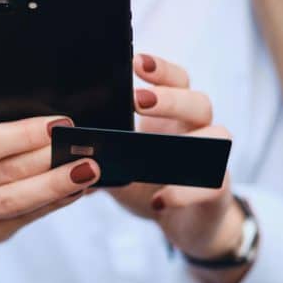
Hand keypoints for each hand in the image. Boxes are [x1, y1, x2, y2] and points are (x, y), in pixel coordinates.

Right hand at [0, 110, 99, 282]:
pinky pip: (27, 217)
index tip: (60, 124)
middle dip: (49, 160)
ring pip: (17, 201)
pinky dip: (55, 202)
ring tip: (88, 171)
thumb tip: (56, 123)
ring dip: (57, 186)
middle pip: (6, 172)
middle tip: (85, 149)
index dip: (23, 135)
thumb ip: (7, 119)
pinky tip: (77, 189)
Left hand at [109, 54, 243, 265]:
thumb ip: (100, 150)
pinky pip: (211, 185)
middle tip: (138, 100)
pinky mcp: (218, 190)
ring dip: (190, 139)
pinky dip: (184, 192)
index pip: (176, 80)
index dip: (160, 69)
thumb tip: (63, 143)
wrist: (183, 221)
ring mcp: (213, 158)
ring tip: (159, 147)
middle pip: (198, 102)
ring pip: (219, 136)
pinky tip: (160, 198)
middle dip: (170, 98)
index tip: (135, 61)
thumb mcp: (120, 163)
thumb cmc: (150, 182)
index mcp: (174, 115)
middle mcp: (198, 130)